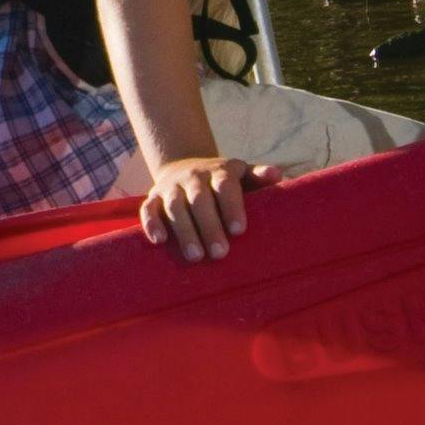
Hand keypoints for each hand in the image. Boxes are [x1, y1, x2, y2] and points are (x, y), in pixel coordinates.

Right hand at [138, 153, 277, 261]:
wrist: (186, 167)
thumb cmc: (224, 182)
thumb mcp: (242, 175)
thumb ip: (258, 177)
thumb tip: (276, 175)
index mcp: (219, 172)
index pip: (225, 186)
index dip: (231, 206)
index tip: (239, 230)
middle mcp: (194, 176)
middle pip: (199, 199)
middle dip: (209, 226)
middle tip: (221, 254)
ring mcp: (171, 187)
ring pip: (175, 206)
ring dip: (184, 231)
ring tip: (196, 256)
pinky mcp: (153, 198)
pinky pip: (148, 209)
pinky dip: (151, 223)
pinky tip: (159, 241)